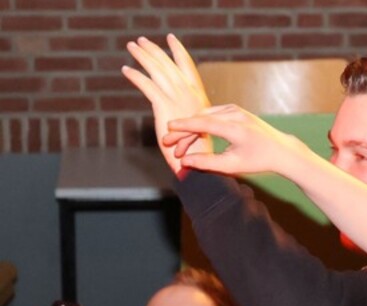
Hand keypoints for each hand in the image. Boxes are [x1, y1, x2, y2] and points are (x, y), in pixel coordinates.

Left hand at [122, 34, 211, 173]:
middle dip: (155, 50)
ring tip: (131, 47)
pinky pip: (147, 86)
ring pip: (157, 71)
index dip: (179, 52)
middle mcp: (190, 95)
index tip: (171, 39)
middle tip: (141, 40)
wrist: (199, 163)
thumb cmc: (199, 151)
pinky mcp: (164, 107)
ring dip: (143, 57)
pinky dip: (136, 76)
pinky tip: (126, 70)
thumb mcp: (196, 128)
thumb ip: (188, 114)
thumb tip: (178, 111)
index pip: (188, 68)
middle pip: (169, 65)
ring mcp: (178, 99)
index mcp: (199, 98)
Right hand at [164, 104, 310, 177]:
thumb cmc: (259, 160)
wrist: (281, 150)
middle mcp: (236, 114)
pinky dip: (201, 124)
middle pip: (200, 119)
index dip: (183, 126)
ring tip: (180, 146)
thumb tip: (184, 162)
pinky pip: (212, 114)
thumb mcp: (233, 166)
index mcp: (236, 128)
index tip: (167, 130)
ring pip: (205, 116)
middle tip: (168, 144)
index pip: (203, 123)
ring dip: (191, 129)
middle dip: (183, 131)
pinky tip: (192, 136)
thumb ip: (207, 163)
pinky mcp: (236, 110)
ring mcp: (236, 110)